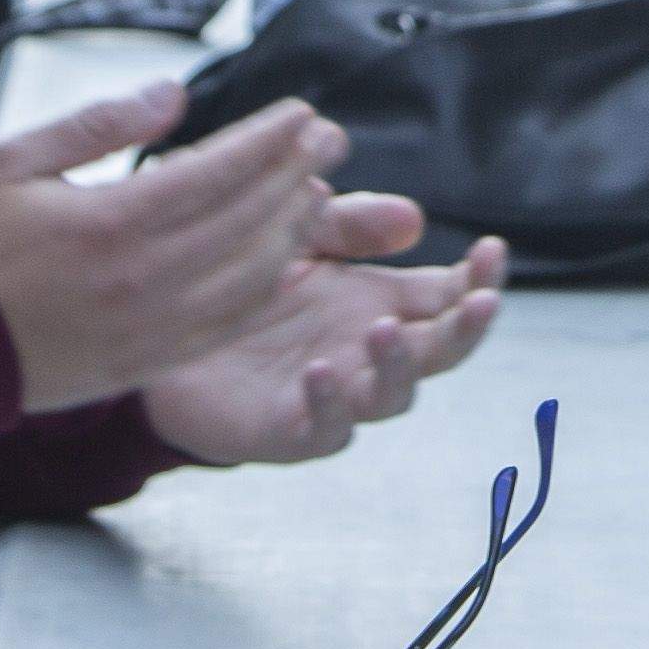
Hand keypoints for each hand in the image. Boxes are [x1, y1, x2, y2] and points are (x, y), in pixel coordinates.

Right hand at [0, 85, 355, 409]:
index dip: (268, 140)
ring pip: (249, 275)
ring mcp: (149, 326)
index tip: (303, 112)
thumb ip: (100, 125)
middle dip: (296, 173)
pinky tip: (287, 262)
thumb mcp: (14, 161)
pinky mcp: (147, 361)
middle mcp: (141, 278)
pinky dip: (266, 289)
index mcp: (108, 221)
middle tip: (329, 138)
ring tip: (316, 191)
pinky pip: (226, 324)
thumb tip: (176, 93)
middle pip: (246, 220)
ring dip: (292, 230)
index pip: (216, 172)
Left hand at [143, 236, 510, 465]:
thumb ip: (349, 224)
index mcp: (378, 300)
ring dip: (398, 366)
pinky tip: (321, 371)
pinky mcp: (286, 430)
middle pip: (439, 350)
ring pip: (390, 396)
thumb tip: (414, 219)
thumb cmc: (236, 281)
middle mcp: (365, 351)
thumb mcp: (295, 231)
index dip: (479, 279)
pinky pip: (323, 429)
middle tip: (480, 302)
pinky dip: (329, 404)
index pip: (449, 296)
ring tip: (383, 329)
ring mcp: (332, 395)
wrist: (156, 329)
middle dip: (466, 328)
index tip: (492, 248)